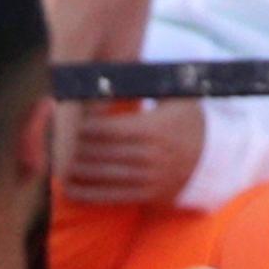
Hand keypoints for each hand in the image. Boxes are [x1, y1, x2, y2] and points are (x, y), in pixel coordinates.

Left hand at [63, 101, 205, 206]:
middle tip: (52, 144)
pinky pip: (110, 196)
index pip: (107, 129)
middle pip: (99, 152)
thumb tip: (112, 72)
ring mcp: (148, 178)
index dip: (82, 127)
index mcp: (154, 128)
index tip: (66, 124)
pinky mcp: (145, 195)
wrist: (216, 159)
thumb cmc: (188, 123)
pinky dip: (86, 193)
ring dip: (74, 170)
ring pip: (101, 175)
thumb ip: (148, 87)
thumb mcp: (177, 99)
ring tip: (54, 164)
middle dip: (72, 149)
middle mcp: (150, 154)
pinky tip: (68, 188)